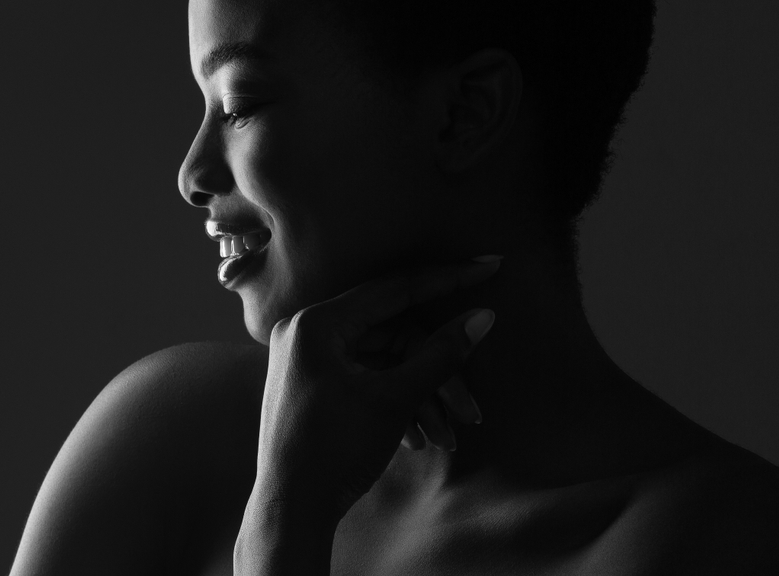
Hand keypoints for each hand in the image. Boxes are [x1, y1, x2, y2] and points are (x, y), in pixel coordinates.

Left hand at [250, 258, 498, 525]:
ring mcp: (309, 359)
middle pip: (394, 334)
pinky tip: (419, 439)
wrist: (291, 512)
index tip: (487, 266)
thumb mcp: (395, 398)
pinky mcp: (315, 384)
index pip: (395, 289)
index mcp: (318, 323)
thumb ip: (441, 353)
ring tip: (447, 437)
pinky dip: (397, 402)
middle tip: (470, 409)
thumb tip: (483, 317)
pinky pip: (366, 378)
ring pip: (385, 361)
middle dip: (437, 372)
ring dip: (421, 396)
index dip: (446, 280)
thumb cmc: (335, 450)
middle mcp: (308, 332)